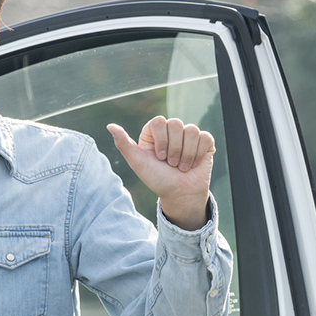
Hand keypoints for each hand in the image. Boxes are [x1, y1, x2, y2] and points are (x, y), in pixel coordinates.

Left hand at [107, 116, 215, 230]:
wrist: (179, 194)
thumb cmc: (157, 179)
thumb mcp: (137, 163)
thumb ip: (123, 144)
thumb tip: (109, 126)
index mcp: (155, 133)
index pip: (159, 121)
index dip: (161, 140)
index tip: (159, 157)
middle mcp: (172, 131)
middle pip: (176, 124)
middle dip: (174, 149)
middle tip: (171, 164)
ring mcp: (189, 136)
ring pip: (192, 130)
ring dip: (187, 154)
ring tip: (182, 167)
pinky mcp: (204, 143)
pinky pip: (205, 137)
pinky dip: (199, 154)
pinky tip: (194, 164)